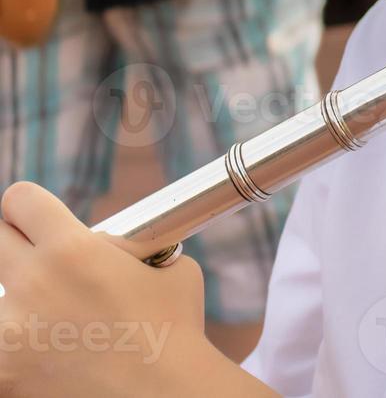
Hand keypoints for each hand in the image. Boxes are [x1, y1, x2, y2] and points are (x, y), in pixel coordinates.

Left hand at [0, 182, 211, 397]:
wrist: (166, 394)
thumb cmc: (176, 331)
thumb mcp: (168, 269)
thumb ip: (128, 251)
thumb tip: (107, 249)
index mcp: (72, 248)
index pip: (20, 200)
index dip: (28, 207)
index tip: (34, 220)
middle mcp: (32, 283)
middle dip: (16, 249)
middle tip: (41, 268)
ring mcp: (10, 332)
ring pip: (1, 303)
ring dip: (21, 310)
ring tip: (61, 329)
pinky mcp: (3, 373)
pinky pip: (2, 352)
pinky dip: (19, 356)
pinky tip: (51, 361)